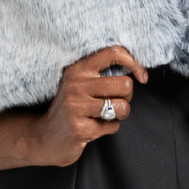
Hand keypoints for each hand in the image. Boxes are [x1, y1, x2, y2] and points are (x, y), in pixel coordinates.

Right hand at [22, 46, 147, 166]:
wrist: (46, 136)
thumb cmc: (72, 107)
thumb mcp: (80, 83)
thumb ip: (102, 74)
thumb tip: (138, 72)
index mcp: (78, 68)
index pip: (113, 53)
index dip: (134, 63)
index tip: (141, 76)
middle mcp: (76, 84)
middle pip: (125, 84)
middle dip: (126, 97)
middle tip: (113, 101)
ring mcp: (77, 106)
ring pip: (123, 107)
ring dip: (120, 114)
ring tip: (104, 115)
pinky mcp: (80, 128)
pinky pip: (113, 126)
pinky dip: (108, 129)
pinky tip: (93, 127)